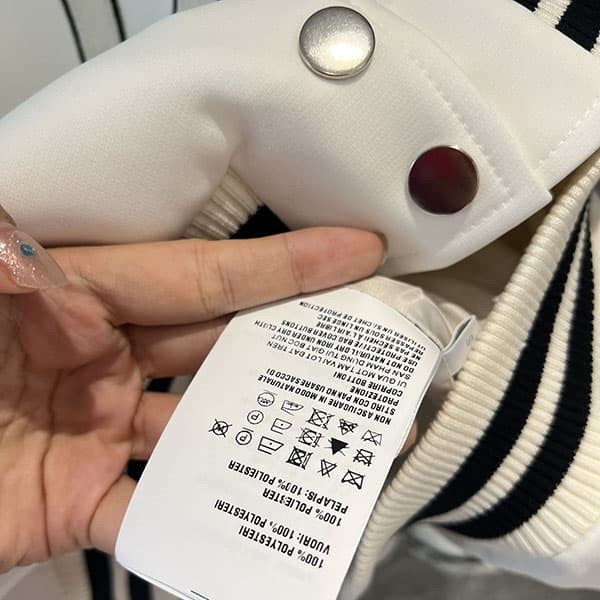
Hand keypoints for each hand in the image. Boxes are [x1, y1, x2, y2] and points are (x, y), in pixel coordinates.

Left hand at [0, 225, 383, 570]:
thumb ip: (7, 261)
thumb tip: (42, 247)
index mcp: (83, 299)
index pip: (202, 278)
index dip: (281, 266)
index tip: (356, 253)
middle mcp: (106, 359)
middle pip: (223, 349)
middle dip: (299, 349)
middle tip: (377, 350)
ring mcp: (100, 430)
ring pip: (206, 431)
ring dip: (271, 440)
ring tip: (349, 443)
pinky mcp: (81, 498)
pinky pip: (154, 512)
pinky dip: (202, 522)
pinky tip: (268, 518)